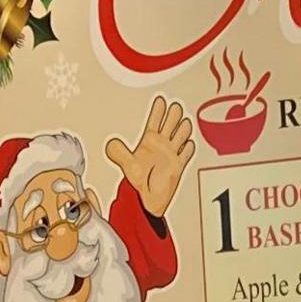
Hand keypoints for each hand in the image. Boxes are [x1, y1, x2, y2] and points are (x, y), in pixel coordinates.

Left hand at [106, 96, 196, 218]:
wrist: (148, 202)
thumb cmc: (137, 185)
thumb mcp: (128, 166)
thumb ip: (119, 153)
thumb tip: (110, 144)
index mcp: (148, 143)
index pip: (155, 121)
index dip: (158, 110)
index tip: (161, 99)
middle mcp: (160, 147)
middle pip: (170, 124)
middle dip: (173, 115)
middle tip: (175, 106)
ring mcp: (170, 155)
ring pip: (180, 135)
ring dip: (183, 128)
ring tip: (184, 121)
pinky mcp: (178, 166)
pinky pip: (186, 153)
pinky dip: (188, 147)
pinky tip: (189, 143)